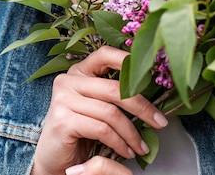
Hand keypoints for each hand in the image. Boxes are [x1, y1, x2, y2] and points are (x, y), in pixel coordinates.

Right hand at [31, 46, 167, 174]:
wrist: (54, 158)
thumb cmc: (81, 132)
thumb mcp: (99, 107)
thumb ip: (115, 94)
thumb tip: (151, 87)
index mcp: (78, 71)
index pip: (106, 54)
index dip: (129, 60)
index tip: (153, 74)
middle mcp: (68, 80)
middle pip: (115, 88)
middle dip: (142, 107)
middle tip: (160, 122)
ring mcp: (63, 99)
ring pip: (111, 112)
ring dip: (132, 133)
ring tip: (141, 147)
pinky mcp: (63, 121)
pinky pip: (102, 129)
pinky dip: (119, 143)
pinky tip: (126, 152)